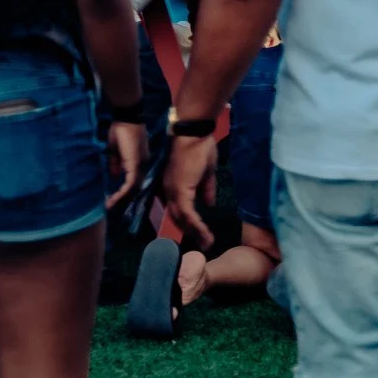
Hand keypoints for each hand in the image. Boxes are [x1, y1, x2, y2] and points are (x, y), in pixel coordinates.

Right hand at [105, 120, 146, 209]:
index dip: (124, 192)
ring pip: (134, 187)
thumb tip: (115, 176)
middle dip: (122, 198)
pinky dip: (123, 192)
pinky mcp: (136, 163)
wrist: (125, 118)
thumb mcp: (116, 152)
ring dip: (121, 197)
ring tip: (110, 204)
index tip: (112, 200)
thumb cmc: (120, 132)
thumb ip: (116, 164)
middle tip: (110, 206)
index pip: (135, 181)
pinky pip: (131, 182)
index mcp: (139, 162)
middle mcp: (143, 164)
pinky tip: (114, 198)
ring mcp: (141, 164)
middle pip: (135, 187)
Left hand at [161, 131, 220, 247]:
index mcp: (173, 186)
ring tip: (207, 243)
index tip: (199, 233)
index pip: (178, 209)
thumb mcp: (206, 172)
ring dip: (195, 232)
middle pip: (178, 218)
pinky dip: (197, 225)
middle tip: (203, 243)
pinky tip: (205, 233)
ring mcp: (172, 192)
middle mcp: (168, 191)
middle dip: (190, 232)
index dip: (187, 222)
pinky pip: (187, 214)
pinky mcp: (179, 191)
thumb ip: (206, 189)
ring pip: (182, 219)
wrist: (194, 134)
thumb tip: (209, 204)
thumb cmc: (200, 147)